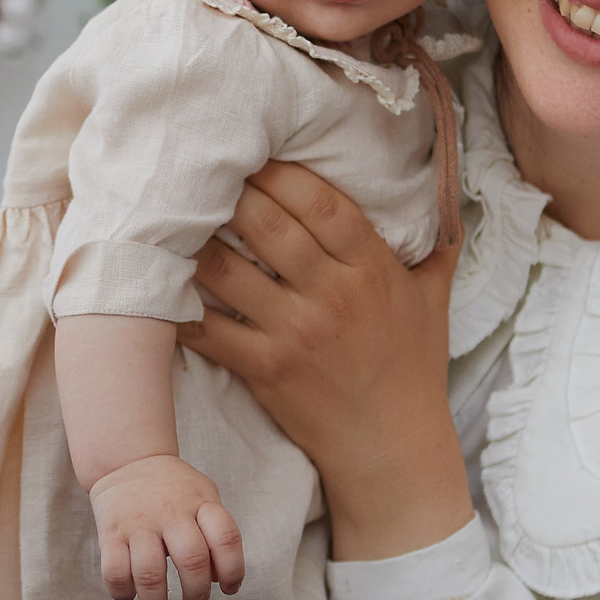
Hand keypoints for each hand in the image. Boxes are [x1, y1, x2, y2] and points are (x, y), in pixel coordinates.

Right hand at [87, 453, 246, 599]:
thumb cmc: (173, 490)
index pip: (226, 537)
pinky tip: (131, 595)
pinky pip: (115, 574)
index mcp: (200, 502)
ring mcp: (138, 523)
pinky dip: (124, 594)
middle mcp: (170, 511)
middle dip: (196, 594)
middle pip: (191, 560)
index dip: (233, 570)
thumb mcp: (203, 497)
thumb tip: (216, 580)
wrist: (127, 460)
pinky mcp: (110, 534)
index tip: (229, 589)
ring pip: (150, 575)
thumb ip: (215, 535)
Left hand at [178, 161, 472, 559]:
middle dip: (232, 192)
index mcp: (373, 270)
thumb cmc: (412, 368)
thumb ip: (435, 245)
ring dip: (196, 239)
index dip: (283, 173)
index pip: (323, 204)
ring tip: (172, 214)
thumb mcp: (434, 299)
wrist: (392, 446)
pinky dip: (179, 305)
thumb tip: (441, 191)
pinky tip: (158, 280)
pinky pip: (209, 329)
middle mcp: (333, 297)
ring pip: (228, 271)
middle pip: (268, 227)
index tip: (257, 153)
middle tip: (203, 169)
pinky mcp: (264, 369)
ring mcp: (295, 334)